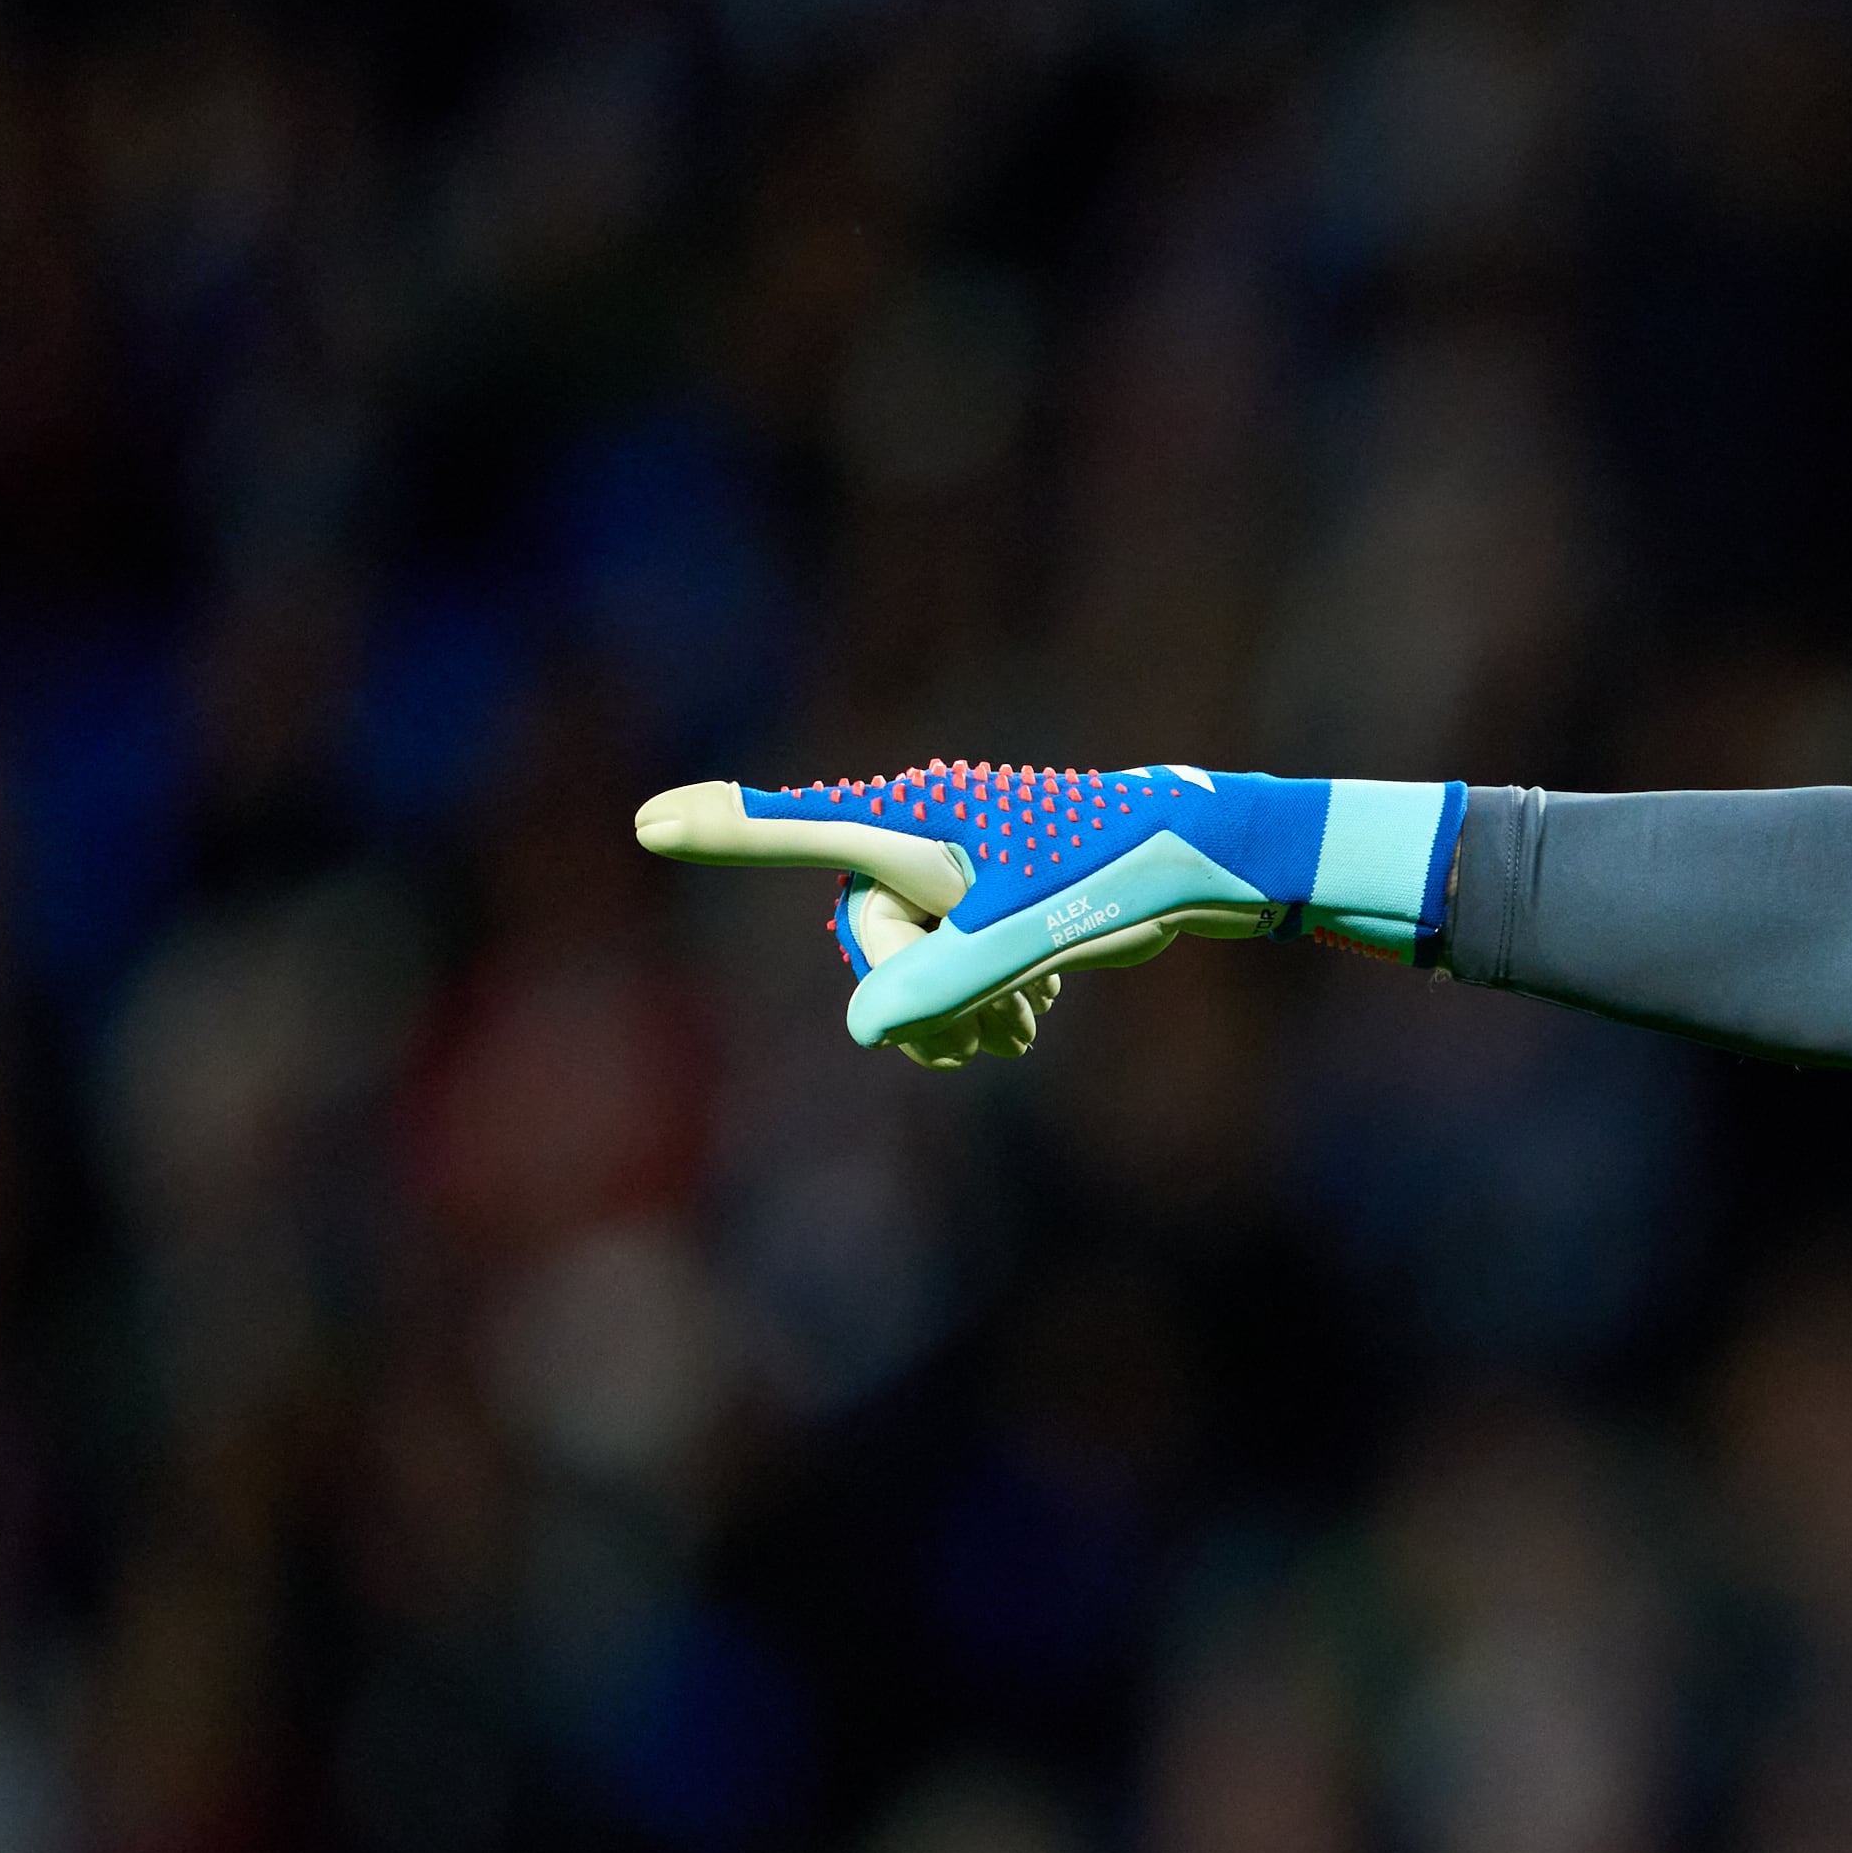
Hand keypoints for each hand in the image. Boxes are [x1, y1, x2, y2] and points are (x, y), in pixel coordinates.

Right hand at [631, 765, 1455, 1054]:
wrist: (1207, 861)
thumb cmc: (1121, 876)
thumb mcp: (1031, 938)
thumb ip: (945, 983)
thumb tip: (868, 1031)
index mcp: (915, 821)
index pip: (793, 827)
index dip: (718, 828)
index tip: (644, 822)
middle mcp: (922, 836)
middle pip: (860, 934)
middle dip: (914, 987)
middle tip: (989, 1004)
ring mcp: (954, 870)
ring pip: (904, 966)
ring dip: (951, 1011)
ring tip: (1019, 1021)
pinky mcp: (990, 900)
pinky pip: (947, 973)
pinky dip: (981, 1004)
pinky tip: (1034, 1014)